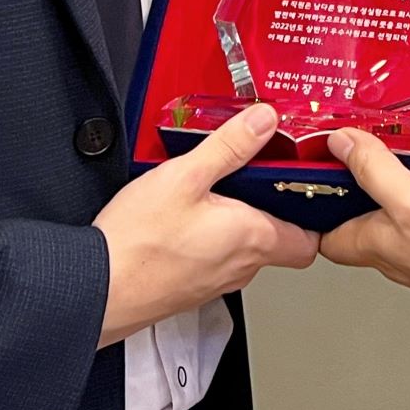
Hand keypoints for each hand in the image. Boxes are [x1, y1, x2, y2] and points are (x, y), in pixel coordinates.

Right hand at [94, 103, 316, 345]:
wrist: (97, 289)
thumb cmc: (139, 242)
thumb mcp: (186, 176)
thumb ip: (230, 146)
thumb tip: (265, 120)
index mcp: (252, 238)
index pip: (309, 241)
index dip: (312, 215)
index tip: (302, 184)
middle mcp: (241, 267)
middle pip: (278, 240)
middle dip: (271, 208)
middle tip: (255, 174)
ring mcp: (215, 281)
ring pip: (246, 249)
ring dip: (239, 222)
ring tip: (215, 189)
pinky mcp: (191, 288)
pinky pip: (216, 258)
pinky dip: (213, 237)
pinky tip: (186, 216)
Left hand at [317, 129, 409, 313]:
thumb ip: (373, 170)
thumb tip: (340, 143)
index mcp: (374, 246)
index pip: (327, 238)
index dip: (316, 214)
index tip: (312, 183)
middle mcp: (395, 257)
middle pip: (359, 229)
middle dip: (354, 199)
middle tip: (357, 160)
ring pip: (394, 228)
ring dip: (390, 200)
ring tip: (397, 165)